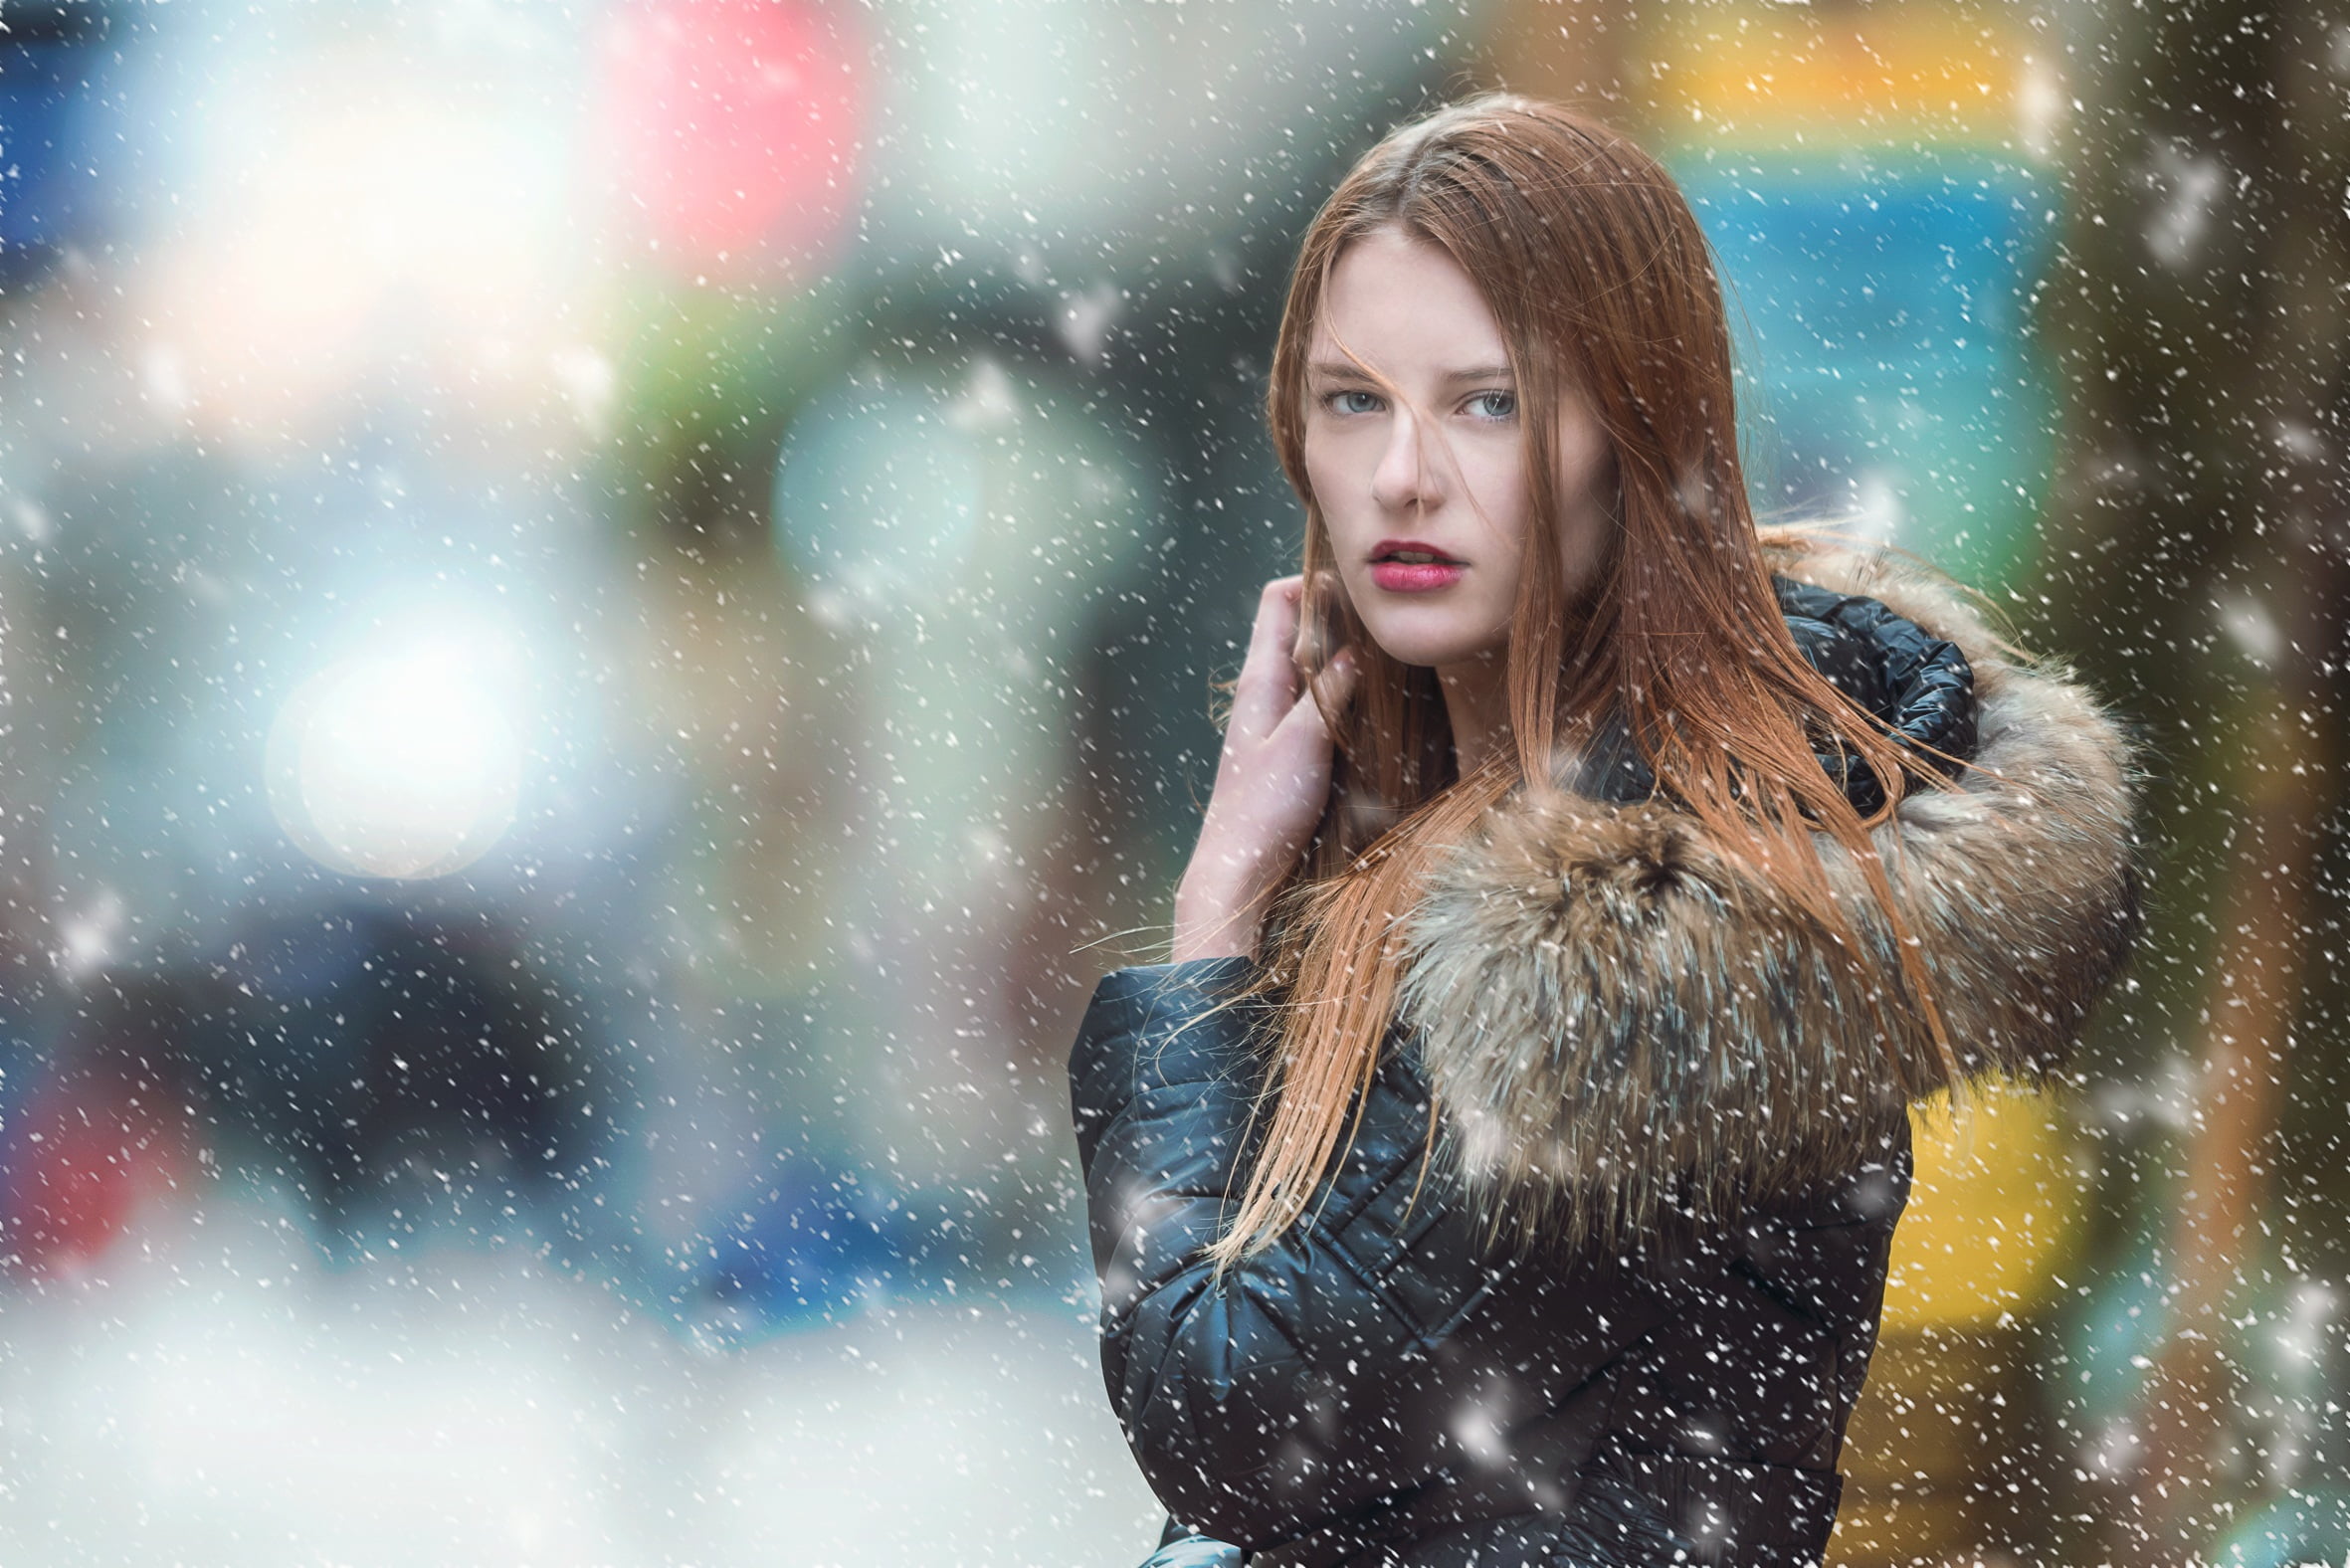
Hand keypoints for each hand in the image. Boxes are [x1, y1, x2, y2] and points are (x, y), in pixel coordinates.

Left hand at [1172, 575, 1358, 962]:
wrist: (1238, 873)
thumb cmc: (1262, 810)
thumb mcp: (1302, 744)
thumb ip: (1330, 694)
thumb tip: (1356, 648)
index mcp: (1260, 680)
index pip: (1279, 600)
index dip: (1314, 580)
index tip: (1358, 584)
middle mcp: (1266, 693)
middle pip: (1302, 628)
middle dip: (1341, 614)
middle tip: (1388, 615)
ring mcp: (1278, 721)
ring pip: (1316, 666)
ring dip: (1347, 654)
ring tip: (1391, 650)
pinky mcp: (1292, 749)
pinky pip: (1322, 703)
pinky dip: (1346, 691)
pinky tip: (1376, 700)